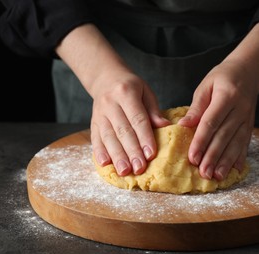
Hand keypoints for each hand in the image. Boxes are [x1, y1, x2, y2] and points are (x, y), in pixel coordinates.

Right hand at [55, 24, 169, 175]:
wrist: (105, 78)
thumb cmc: (131, 87)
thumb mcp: (145, 91)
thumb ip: (153, 110)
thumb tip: (165, 126)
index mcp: (126, 93)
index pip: (137, 119)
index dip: (144, 137)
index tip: (151, 154)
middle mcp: (110, 104)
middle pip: (122, 131)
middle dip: (132, 151)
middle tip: (139, 168)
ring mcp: (99, 114)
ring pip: (108, 137)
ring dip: (117, 156)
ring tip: (125, 171)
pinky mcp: (93, 123)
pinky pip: (95, 138)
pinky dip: (99, 152)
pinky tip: (105, 164)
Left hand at [178, 22, 258, 180]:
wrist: (248, 71)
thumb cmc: (222, 77)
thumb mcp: (206, 86)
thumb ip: (196, 107)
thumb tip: (183, 125)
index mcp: (226, 96)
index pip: (211, 122)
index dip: (201, 141)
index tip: (192, 157)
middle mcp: (240, 109)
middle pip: (224, 136)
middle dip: (213, 156)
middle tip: (203, 173)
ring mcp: (247, 118)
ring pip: (236, 143)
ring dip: (226, 161)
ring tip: (217, 176)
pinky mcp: (251, 125)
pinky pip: (246, 143)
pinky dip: (240, 157)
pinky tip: (236, 170)